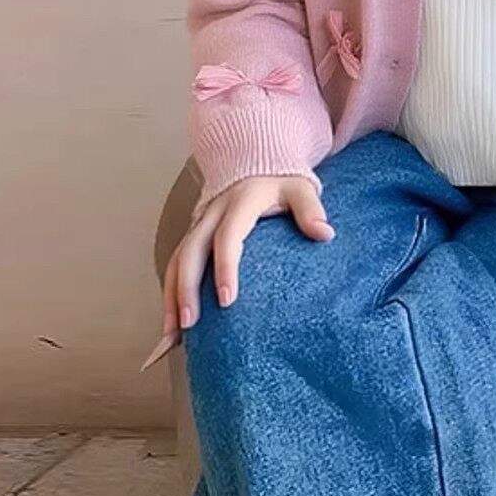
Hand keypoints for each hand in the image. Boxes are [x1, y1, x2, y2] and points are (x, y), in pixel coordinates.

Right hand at [140, 175, 333, 371]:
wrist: (256, 162)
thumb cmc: (282, 181)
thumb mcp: (300, 188)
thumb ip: (310, 209)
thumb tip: (325, 234)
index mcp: (240, 202)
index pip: (228, 236)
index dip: (225, 267)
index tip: (227, 300)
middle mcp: (212, 213)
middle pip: (191, 251)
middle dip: (186, 288)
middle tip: (188, 323)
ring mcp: (198, 225)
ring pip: (176, 261)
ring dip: (171, 296)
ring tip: (170, 334)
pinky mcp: (192, 236)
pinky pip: (175, 265)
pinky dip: (170, 294)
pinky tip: (170, 325)